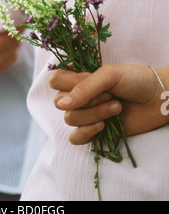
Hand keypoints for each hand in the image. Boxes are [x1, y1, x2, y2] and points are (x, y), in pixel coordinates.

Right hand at [0, 1, 19, 86]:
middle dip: (14, 35)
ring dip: (10, 47)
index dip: (16, 27)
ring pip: (12, 57)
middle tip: (11, 25)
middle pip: (14, 48)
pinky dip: (4, 57)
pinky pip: (4, 66)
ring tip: (3, 36)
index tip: (17, 19)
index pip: (11, 38)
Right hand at [49, 64, 168, 144]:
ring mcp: (86, 114)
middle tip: (108, 94)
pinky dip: (86, 132)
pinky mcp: (94, 132)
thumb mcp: (108, 75)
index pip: (55, 81)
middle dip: (85, 100)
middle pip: (60, 103)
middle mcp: (79, 96)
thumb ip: (83, 88)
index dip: (66, 84)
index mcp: (79, 77)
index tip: (84, 80)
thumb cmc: (135, 80)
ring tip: (116, 107)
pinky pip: (75, 138)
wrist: (158, 99)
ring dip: (94, 114)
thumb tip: (61, 104)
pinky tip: (103, 126)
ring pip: (70, 119)